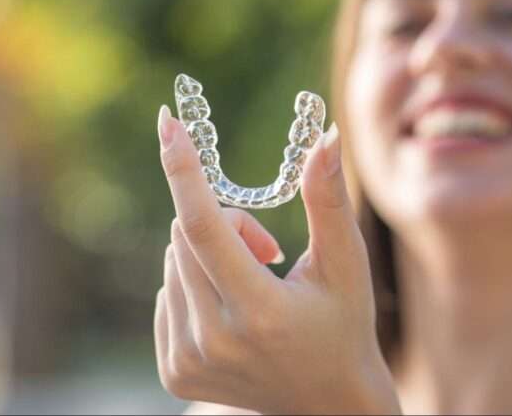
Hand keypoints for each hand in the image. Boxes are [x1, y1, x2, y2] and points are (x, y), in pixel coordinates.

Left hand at [153, 105, 399, 414]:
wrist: (329, 402)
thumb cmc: (345, 322)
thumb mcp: (345, 260)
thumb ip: (328, 197)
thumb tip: (326, 136)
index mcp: (260, 311)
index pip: (205, 227)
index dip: (184, 170)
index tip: (168, 123)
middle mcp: (216, 341)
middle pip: (188, 236)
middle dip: (227, 222)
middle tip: (268, 247)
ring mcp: (189, 361)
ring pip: (174, 260)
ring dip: (210, 252)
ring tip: (257, 282)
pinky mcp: (174, 371)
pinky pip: (166, 292)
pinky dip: (194, 282)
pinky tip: (233, 310)